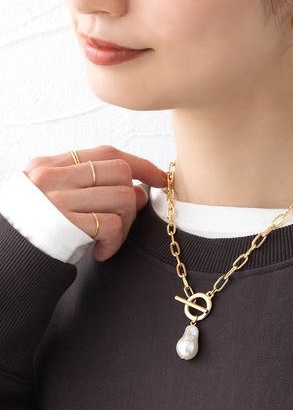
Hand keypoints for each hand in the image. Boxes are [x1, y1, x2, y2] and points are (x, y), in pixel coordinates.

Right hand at [23, 145, 167, 261]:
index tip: (160, 177)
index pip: (106, 153)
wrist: (7, 256)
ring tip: (108, 239)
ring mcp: (58, 200)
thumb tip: (141, 192)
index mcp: (51, 166)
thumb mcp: (59, 198)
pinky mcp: (66, 225)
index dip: (140, 164)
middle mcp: (53, 177)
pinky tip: (100, 251)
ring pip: (122, 198)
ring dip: (125, 224)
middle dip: (132, 198)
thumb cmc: (38, 228)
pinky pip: (113, 226)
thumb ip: (96, 188)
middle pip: (120, 172)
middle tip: (123, 220)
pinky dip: (114, 243)